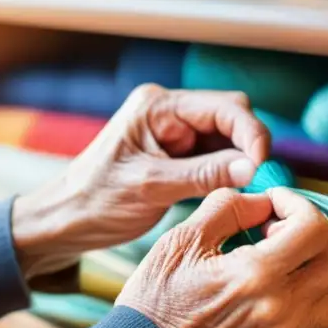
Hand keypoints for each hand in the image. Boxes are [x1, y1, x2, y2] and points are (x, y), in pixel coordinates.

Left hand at [10, 84, 270, 277]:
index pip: (224, 107)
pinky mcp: (179, 154)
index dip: (251, 133)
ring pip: (229, 138)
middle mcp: (170, 111)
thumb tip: (252, 168)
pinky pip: (217, 156)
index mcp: (158, 106)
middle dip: (248, 145)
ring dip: (240, 161)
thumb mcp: (151, 188)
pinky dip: (228, 172)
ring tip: (241, 190)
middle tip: (254, 181)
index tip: (262, 165)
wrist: (65, 221)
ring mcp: (175, 132)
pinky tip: (228, 190)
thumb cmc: (96, 201)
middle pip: (232, 116)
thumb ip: (204, 175)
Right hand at [118, 187, 327, 327]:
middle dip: (306, 240)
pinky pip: (309, 327)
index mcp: (257, 274)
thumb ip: (229, 208)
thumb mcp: (182, 239)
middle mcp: (280, 310)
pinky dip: (297, 307)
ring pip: (327, 297)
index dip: (297, 205)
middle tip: (272, 234)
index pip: (314, 229)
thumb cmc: (156, 299)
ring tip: (273, 268)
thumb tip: (263, 201)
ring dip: (308, 275)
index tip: (274, 204)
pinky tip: (264, 300)